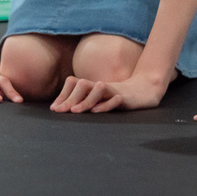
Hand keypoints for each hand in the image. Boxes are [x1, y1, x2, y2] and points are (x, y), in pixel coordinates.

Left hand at [49, 76, 164, 113]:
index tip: (54, 109)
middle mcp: (100, 86)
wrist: (142, 91)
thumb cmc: (115, 97)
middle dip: (70, 98)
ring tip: (75, 111)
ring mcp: (113, 90)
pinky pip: (115, 99)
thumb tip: (62, 110)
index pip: (73, 84)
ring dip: (85, 100)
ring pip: (98, 89)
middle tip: (60, 111)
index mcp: (92, 86)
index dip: (63, 95)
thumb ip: (82, 102)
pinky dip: (105, 104)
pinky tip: (96, 111)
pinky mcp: (125, 98)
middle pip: (82, 85)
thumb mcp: (97, 99)